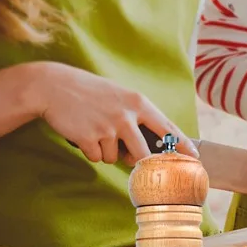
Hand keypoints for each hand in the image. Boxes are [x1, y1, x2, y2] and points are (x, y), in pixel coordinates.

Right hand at [29, 62, 197, 164]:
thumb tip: (147, 147)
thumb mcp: (119, 95)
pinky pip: (96, 157)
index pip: (167, 128)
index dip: (181, 145)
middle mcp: (127, 115)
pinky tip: (82, 133)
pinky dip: (90, 151)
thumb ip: (136, 116)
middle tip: (128, 155)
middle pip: (143, 154)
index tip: (193, 157)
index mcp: (138, 103)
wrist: (53, 86)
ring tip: (95, 130)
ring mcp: (108, 127)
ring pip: (115, 157)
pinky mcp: (89, 138)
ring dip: (106, 151)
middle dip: (136, 160)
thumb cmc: (89, 92)